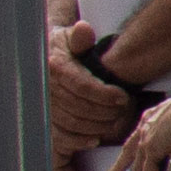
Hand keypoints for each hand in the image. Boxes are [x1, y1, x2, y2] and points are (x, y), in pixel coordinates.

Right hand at [46, 15, 149, 150]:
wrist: (44, 56)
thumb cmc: (64, 46)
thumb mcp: (71, 36)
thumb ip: (80, 37)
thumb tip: (84, 29)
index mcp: (56, 68)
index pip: (82, 86)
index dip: (105, 95)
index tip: (123, 97)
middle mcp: (47, 89)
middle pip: (80, 108)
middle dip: (106, 111)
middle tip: (125, 109)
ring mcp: (46, 106)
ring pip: (73, 123)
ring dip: (98, 125)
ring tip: (115, 120)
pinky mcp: (46, 119)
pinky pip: (60, 136)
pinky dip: (78, 141)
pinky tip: (94, 139)